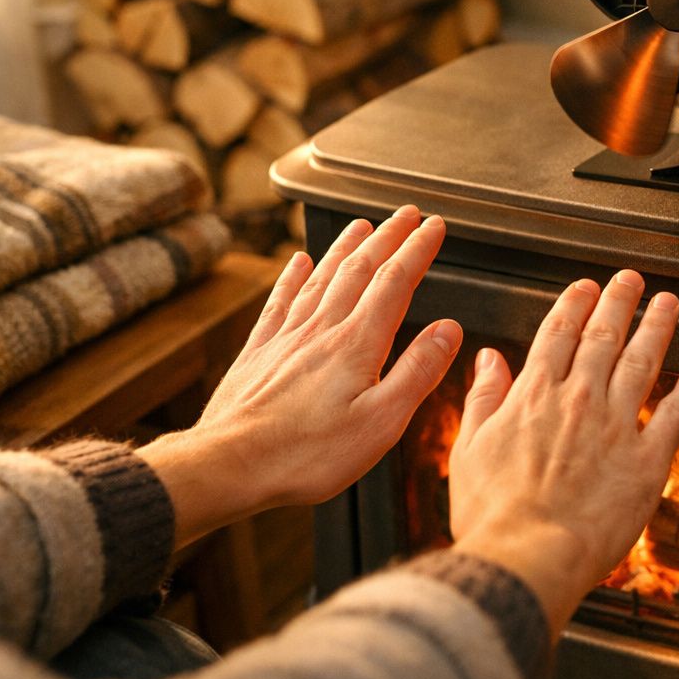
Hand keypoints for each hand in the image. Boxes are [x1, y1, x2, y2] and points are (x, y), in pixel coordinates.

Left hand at [139, 206, 460, 547]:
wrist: (229, 465)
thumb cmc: (306, 454)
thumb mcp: (382, 422)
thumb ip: (418, 371)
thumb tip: (449, 330)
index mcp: (357, 345)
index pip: (395, 282)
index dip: (418, 249)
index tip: (435, 227)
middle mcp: (321, 330)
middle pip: (361, 268)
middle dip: (389, 237)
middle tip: (408, 214)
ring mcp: (286, 338)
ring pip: (322, 277)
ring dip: (346, 247)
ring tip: (362, 225)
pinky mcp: (259, 353)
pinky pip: (280, 301)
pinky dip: (293, 276)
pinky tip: (298, 262)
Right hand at [446, 271, 678, 637]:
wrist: (526, 557)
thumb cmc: (493, 516)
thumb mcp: (468, 450)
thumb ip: (483, 398)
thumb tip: (488, 358)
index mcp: (534, 397)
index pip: (558, 335)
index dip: (575, 305)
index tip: (586, 286)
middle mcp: (578, 401)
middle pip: (603, 338)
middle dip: (619, 302)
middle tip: (631, 280)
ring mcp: (616, 427)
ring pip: (642, 362)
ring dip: (657, 327)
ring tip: (668, 302)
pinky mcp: (647, 461)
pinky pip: (676, 412)